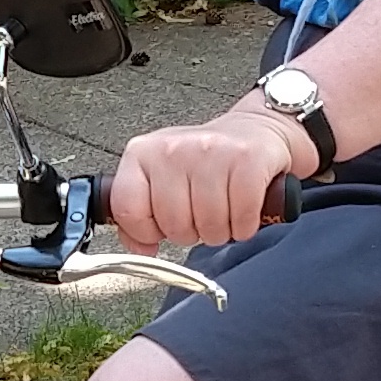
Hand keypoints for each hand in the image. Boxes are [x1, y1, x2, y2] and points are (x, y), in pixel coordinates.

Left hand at [104, 108, 304, 251]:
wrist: (253, 132)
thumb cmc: (204, 162)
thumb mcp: (160, 181)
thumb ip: (138, 215)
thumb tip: (141, 248)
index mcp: (142, 154)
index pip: (127, 209)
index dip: (146, 230)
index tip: (161, 226)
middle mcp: (173, 148)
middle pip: (173, 225)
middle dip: (191, 232)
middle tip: (201, 214)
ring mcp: (210, 151)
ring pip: (209, 226)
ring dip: (220, 230)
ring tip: (223, 210)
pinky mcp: (247, 159)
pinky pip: (242, 218)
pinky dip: (245, 225)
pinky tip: (242, 210)